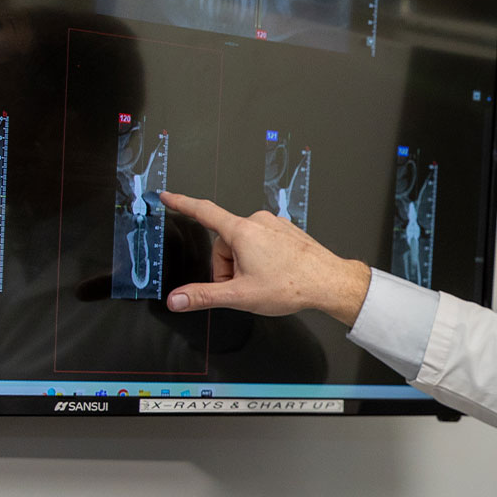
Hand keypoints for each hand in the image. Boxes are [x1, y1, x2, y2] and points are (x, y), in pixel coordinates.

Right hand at [161, 191, 372, 325]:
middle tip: (243, 288)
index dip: (181, 203)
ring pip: (244, 245)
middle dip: (227, 267)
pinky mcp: (286, 231)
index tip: (167, 196)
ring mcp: (274, 225)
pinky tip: (275, 274)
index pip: (203, 212)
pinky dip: (262, 259)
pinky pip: (262, 243)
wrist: (329, 282)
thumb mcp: (240, 296)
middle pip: (225, 243)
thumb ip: (204, 296)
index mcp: (242, 231)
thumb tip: (177, 300)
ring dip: (245, 265)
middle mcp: (257, 221)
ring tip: (264, 282)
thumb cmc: (291, 286)